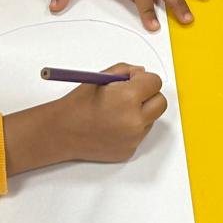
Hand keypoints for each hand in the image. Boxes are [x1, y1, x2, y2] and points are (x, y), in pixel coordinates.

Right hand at [4, 63, 165, 171]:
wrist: (62, 132)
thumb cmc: (78, 104)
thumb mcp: (100, 77)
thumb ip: (125, 71)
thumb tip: (142, 73)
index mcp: (128, 97)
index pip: (155, 83)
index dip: (144, 79)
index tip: (135, 81)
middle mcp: (134, 120)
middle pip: (161, 102)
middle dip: (149, 95)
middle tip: (133, 94)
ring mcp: (133, 138)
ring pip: (151, 119)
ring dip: (141, 112)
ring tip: (117, 112)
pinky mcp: (130, 150)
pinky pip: (140, 134)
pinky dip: (132, 128)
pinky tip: (113, 125)